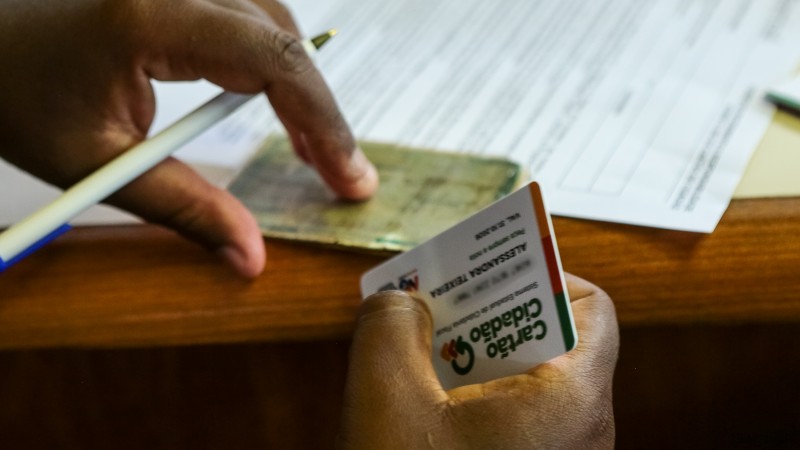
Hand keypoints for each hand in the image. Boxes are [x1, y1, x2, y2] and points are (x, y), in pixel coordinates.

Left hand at [0, 0, 377, 276]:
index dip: (322, 120)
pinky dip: (274, 67)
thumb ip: (183, 209)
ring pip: (274, 24)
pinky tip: (278, 108)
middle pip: (282, 38)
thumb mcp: (96, 163)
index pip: (270, 59)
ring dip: (302, 89)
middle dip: (321, 112)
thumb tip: (251, 256)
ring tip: (314, 153)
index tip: (346, 175)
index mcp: (149, 14)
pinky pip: (249, 19)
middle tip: (342, 177)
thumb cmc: (14, 92)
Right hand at [338, 273, 618, 448]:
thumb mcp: (385, 400)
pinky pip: (515, 422)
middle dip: (490, 314)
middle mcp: (583, 432)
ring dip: (474, 356)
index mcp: (573, 402)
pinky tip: (423, 405)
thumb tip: (400, 298)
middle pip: (554, 341)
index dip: (545, 274)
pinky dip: (473, 398)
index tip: (489, 271)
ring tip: (418, 350)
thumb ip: (388, 325)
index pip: (593, 307)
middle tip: (436, 303)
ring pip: (529, 384)